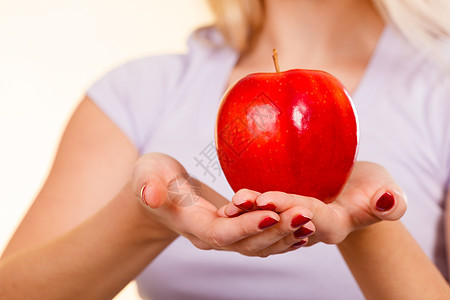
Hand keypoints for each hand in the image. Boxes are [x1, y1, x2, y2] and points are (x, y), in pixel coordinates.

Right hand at [131, 152, 307, 256]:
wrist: (159, 192)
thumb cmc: (152, 178)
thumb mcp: (146, 174)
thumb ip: (148, 185)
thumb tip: (149, 195)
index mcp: (191, 224)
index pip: (222, 233)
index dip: (246, 226)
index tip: (272, 212)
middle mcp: (210, 237)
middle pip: (247, 243)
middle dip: (276, 231)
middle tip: (305, 214)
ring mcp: (223, 236)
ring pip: (258, 246)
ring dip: (285, 236)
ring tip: (311, 222)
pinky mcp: (234, 230)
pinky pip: (261, 240)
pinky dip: (283, 237)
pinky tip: (304, 230)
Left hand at [219, 161, 407, 245]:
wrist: (356, 190)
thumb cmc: (373, 188)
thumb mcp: (387, 189)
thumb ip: (391, 201)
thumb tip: (387, 200)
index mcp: (334, 225)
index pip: (311, 219)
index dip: (290, 208)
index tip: (269, 198)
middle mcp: (310, 230)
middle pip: (284, 224)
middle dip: (262, 213)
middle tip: (242, 200)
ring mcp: (294, 224)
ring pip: (270, 224)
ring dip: (250, 213)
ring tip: (233, 201)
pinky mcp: (284, 214)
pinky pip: (265, 215)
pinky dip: (251, 209)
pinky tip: (234, 200)